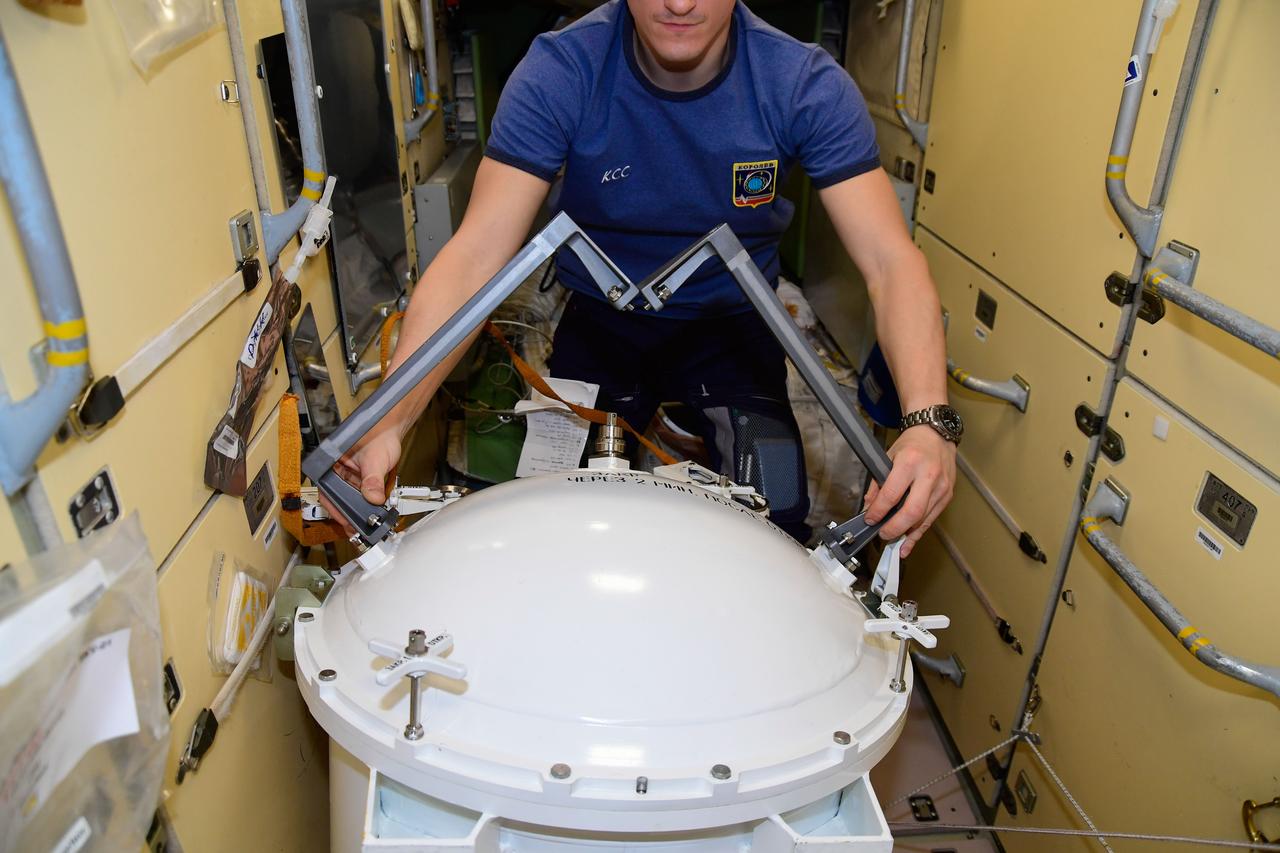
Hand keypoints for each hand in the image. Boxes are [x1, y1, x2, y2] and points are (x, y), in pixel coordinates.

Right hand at [316, 429, 402, 533]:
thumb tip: (372, 498)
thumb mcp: (375, 459)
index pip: (325, 488)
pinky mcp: (359, 480)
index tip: (343, 518)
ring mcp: (348, 476)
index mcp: (331, 461)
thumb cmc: (379, 433)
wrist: (392, 429)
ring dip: (356, 510)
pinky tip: (370, 511)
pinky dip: (365, 505)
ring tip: (363, 522)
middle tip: (355, 526)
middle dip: (346, 512)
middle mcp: (337, 470)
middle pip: (336, 497)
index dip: (333, 506)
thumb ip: (374, 479)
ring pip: (348, 499)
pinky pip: (359, 496)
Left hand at [862, 427, 955, 557]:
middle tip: (882, 534)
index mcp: (910, 463)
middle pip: (912, 512)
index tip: (870, 519)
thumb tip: (870, 508)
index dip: (878, 511)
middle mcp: (929, 476)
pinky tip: (907, 544)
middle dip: (894, 528)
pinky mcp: (947, 496)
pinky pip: (931, 519)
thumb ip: (878, 484)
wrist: (936, 435)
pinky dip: (917, 533)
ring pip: (922, 519)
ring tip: (891, 539)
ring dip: (905, 533)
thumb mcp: (888, 458)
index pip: (892, 495)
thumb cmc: (912, 445)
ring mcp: (941, 487)